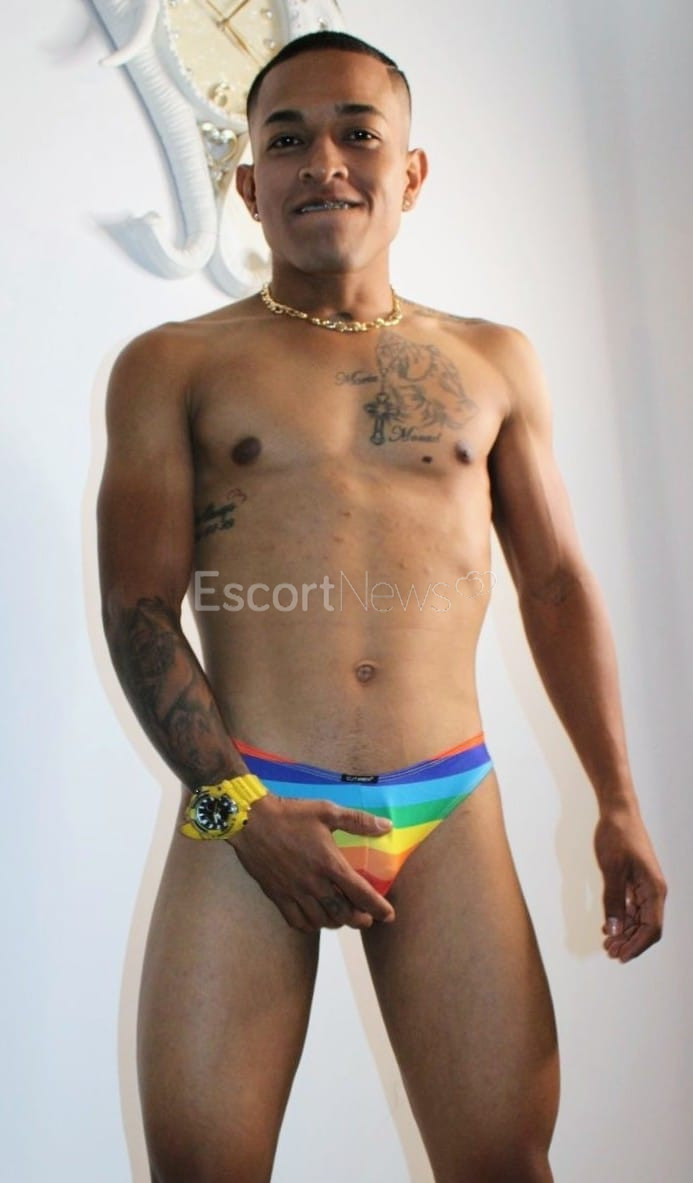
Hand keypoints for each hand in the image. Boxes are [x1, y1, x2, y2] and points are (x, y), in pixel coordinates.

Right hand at [229, 794, 395, 931]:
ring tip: (341, 917)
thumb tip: (387, 826)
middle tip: (365, 919)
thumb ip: (358, 821)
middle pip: (342, 913)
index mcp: (330, 863)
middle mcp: (314, 883)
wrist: (252, 821)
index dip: (378, 908)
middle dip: (358, 920)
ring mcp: (294, 892)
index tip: (388, 916)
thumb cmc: (292, 814)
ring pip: (321, 921)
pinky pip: (297, 922)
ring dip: (335, 922)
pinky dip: (310, 925)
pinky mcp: (278, 896)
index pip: (361, 894)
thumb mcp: (327, 811)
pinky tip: (314, 919)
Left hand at [593, 802, 666, 961]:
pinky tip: (607, 926)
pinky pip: (631, 907)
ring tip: (606, 943)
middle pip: (646, 927)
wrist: (618, 812)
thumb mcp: (612, 869)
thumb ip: (613, 901)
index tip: (620, 956)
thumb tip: (614, 930)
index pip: (652, 928)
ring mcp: (645, 886)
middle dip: (629, 942)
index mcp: (655, 889)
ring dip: (624, 933)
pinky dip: (621, 919)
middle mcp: (654, 890)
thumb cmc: (617, 836)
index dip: (637, 945)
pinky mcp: (635, 881)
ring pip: (638, 918)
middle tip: (609, 952)